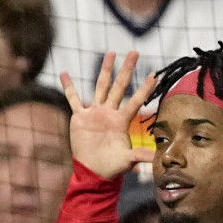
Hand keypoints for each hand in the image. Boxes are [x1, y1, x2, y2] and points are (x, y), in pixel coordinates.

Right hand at [59, 50, 156, 179]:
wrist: (93, 171)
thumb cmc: (112, 167)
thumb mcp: (128, 160)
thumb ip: (141, 156)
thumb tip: (158, 159)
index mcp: (122, 121)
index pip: (135, 101)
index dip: (144, 89)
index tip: (154, 74)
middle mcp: (110, 112)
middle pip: (120, 86)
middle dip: (127, 69)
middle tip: (135, 51)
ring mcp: (95, 113)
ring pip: (101, 86)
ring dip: (106, 70)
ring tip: (111, 53)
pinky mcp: (80, 117)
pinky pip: (73, 99)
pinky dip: (68, 86)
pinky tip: (64, 73)